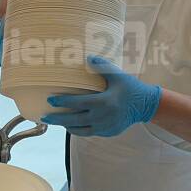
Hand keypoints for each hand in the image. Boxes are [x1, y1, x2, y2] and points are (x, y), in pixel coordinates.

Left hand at [41, 56, 161, 136]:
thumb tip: (87, 57)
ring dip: (66, 126)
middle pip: (74, 120)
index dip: (63, 101)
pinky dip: (78, 130)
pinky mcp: (108, 132)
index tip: (50, 99)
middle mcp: (103, 117)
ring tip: (55, 121)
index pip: (78, 103)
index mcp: (104, 102)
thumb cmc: (130, 88)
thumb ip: (102, 66)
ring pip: (80, 130)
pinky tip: (70, 125)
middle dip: (58, 118)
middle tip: (45, 116)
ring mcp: (106, 127)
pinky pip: (89, 133)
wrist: (146, 106)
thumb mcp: (117, 75)